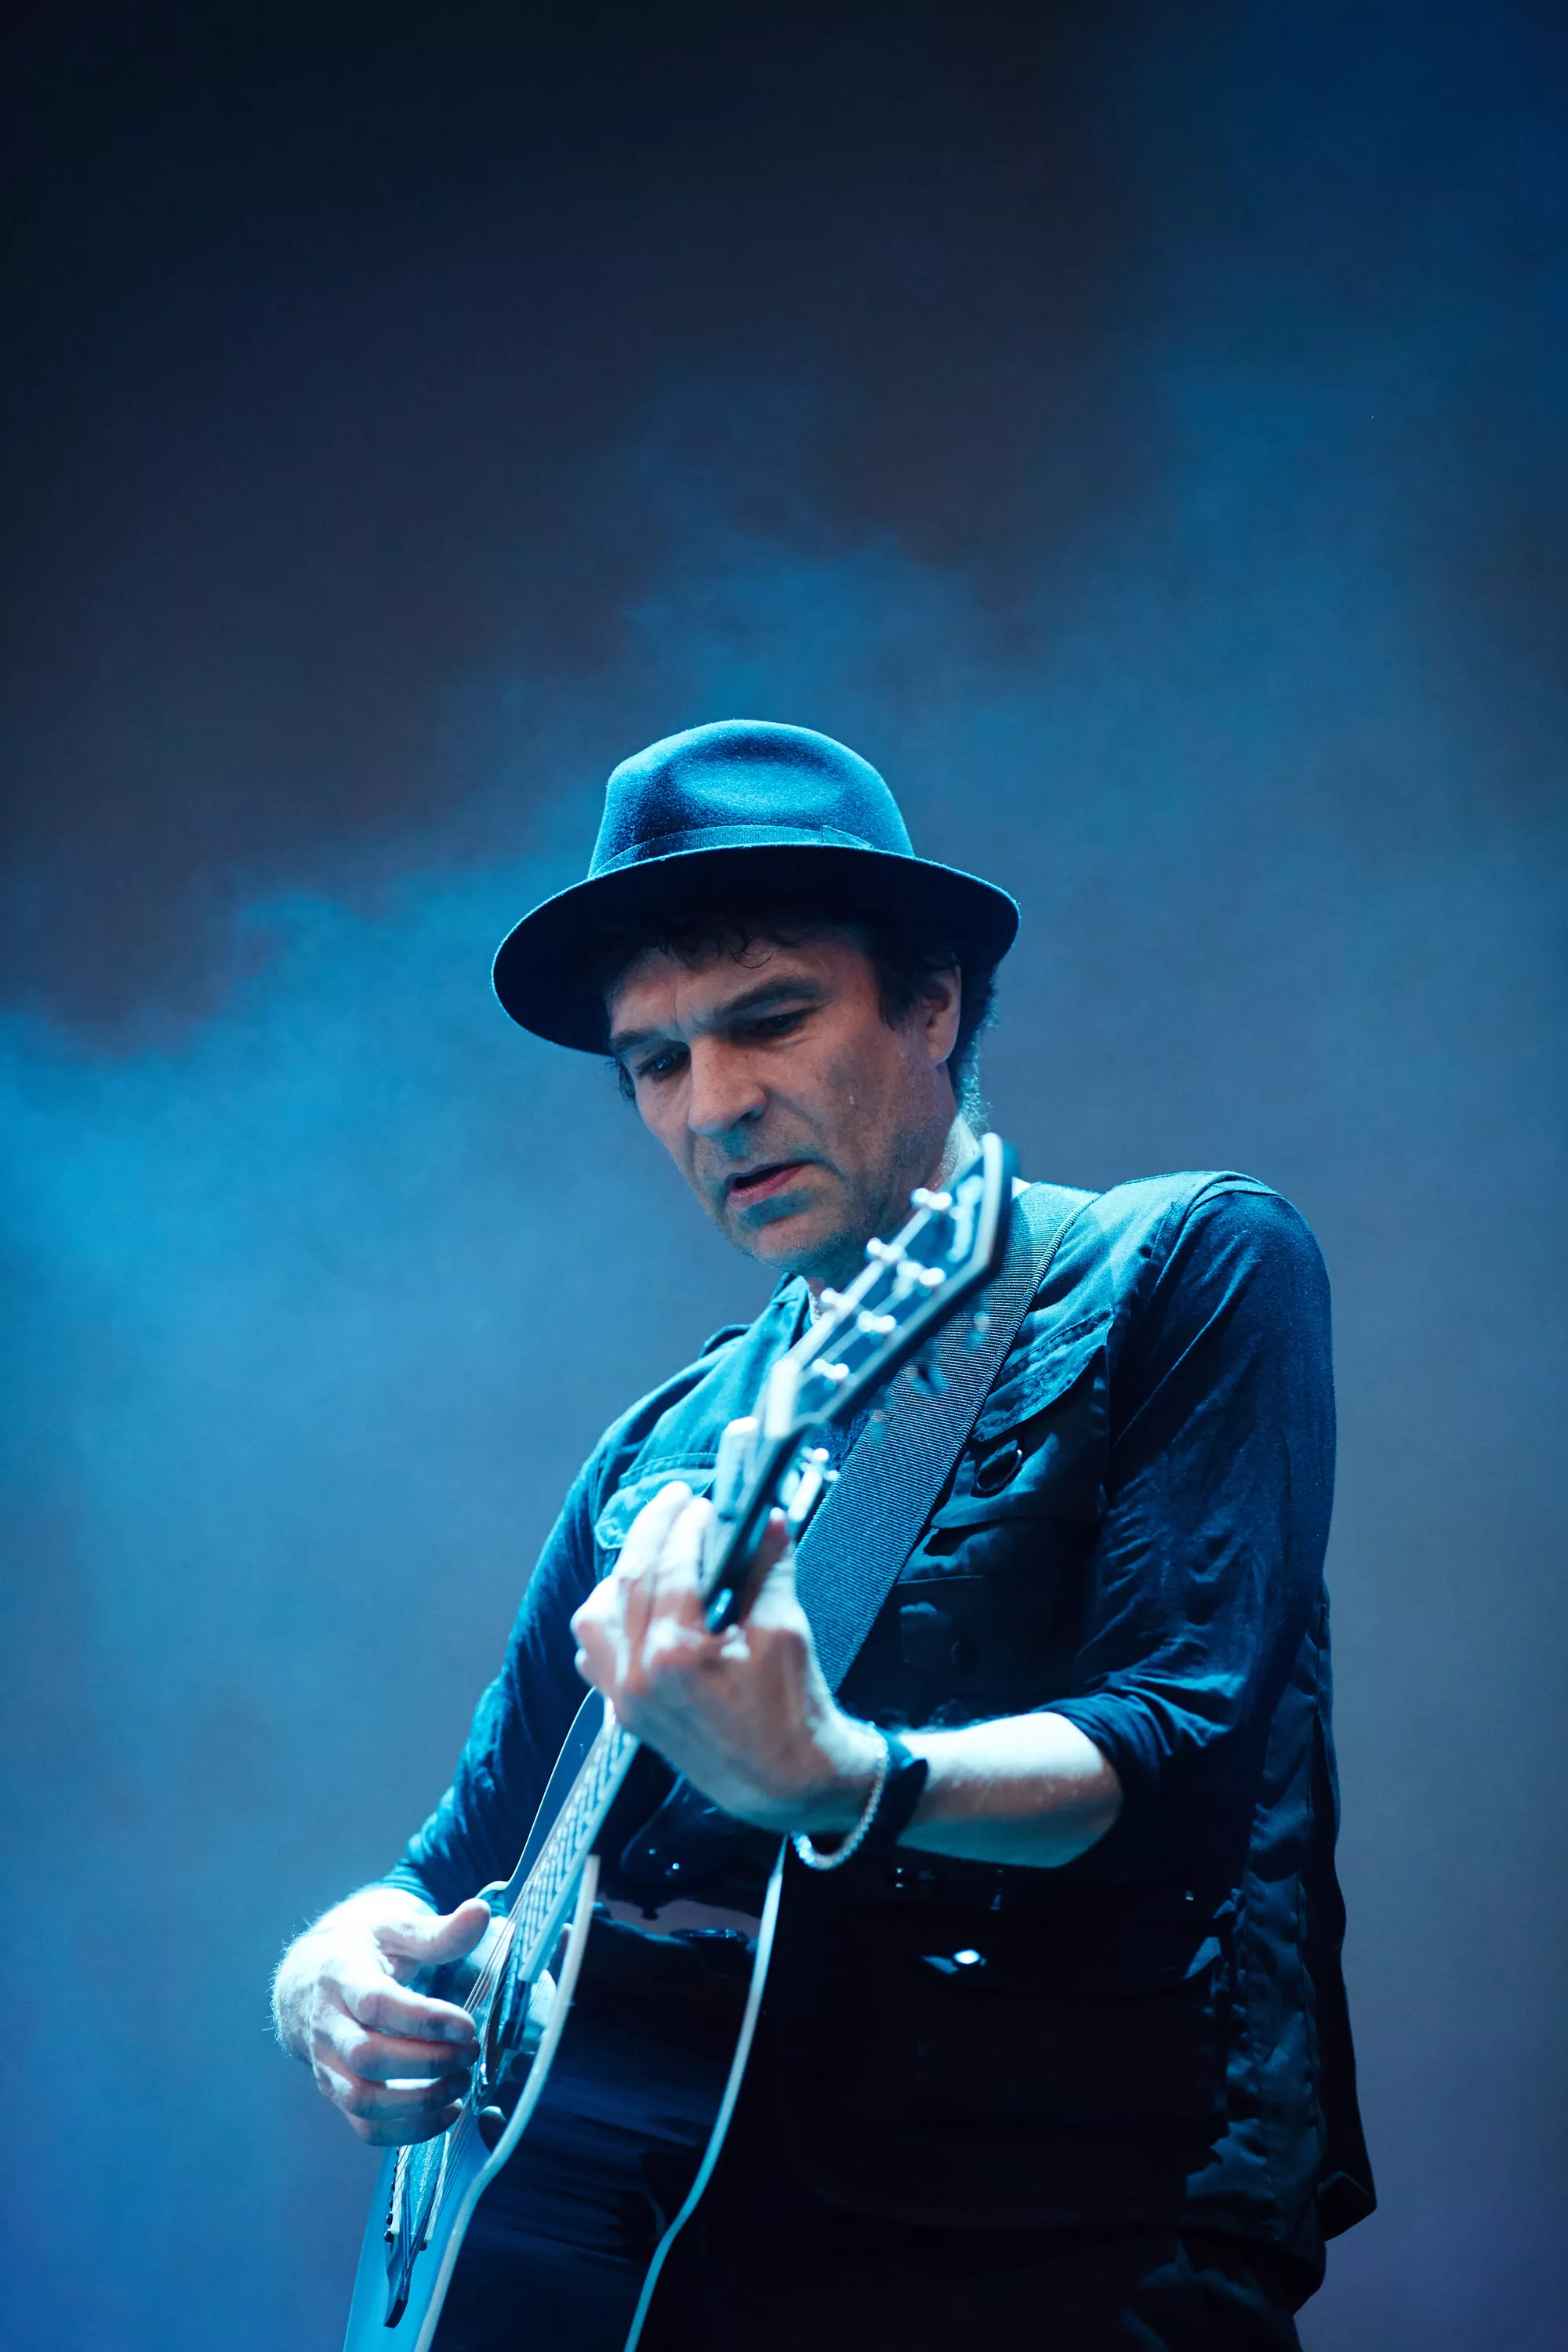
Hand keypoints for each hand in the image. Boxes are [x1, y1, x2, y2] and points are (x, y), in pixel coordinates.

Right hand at [274, 1893, 488, 2145]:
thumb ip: (438, 1931)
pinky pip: (365, 2127)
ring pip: (363, 2100)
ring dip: (420, 2102)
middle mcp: (328, 2024)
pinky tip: (447, 2112)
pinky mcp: (336, 2093)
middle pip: (368, 2057)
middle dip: (427, 2063)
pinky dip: (408, 2131)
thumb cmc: (362, 1951)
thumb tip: (480, 1912)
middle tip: (471, 2052)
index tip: (468, 2025)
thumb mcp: (395, 1930)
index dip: (424, 2019)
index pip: (377, 2003)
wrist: (307, 1980)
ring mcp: (328, 2064)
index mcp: (341, 1975)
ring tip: (462, 2083)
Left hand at [570, 1482, 882, 1834]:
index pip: (673, 1565)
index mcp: (676, 1653)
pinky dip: (607, 1623)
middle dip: (653, 1531)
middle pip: (630, 1580)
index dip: (689, 1524)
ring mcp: (624, 1697)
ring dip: (620, 1576)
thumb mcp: (784, 1629)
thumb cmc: (791, 1712)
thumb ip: (769, 1566)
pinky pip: (594, 1655)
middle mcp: (638, 1675)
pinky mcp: (624, 1713)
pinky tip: (636, 1607)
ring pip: (595, 1616)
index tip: (705, 1502)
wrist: (787, 1783)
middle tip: (677, 1501)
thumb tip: (768, 1517)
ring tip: (654, 1553)